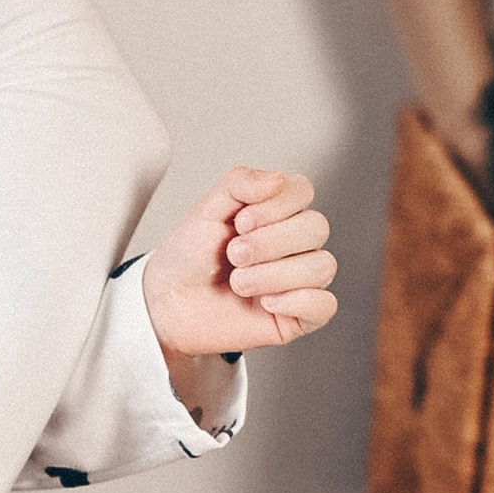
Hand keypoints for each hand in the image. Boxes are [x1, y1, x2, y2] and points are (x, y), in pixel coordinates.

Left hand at [142, 168, 335, 387]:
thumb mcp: (206, 210)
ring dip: (272, 274)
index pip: (303, 191)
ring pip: (322, 266)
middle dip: (269, 242)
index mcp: (276, 212)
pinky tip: (264, 302)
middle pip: (316, 227)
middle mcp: (294, 243)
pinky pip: (324, 305)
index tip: (240, 221)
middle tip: (233, 254)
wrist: (169, 304)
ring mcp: (300, 279)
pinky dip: (294, 301)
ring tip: (238, 282)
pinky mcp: (300, 315)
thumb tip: (279, 178)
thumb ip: (240, 183)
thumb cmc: (188, 258)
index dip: (275, 205)